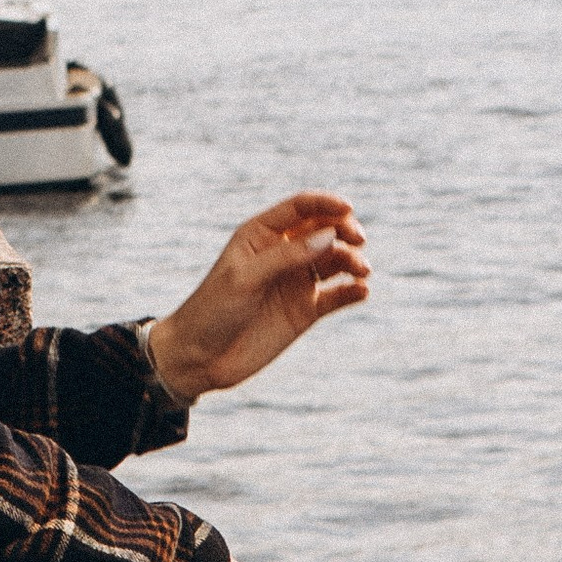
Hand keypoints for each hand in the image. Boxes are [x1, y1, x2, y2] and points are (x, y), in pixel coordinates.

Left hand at [145, 194, 367, 403]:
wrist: (200, 358)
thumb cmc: (212, 309)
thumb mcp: (245, 278)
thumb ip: (286, 257)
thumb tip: (329, 235)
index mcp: (261, 234)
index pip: (299, 208)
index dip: (325, 203)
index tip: (348, 209)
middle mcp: (283, 253)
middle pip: (323, 230)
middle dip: (344, 230)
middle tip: (358, 241)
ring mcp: (296, 281)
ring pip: (335, 261)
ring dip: (352, 260)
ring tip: (361, 271)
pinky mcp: (306, 311)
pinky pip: (337, 295)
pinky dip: (352, 291)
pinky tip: (361, 291)